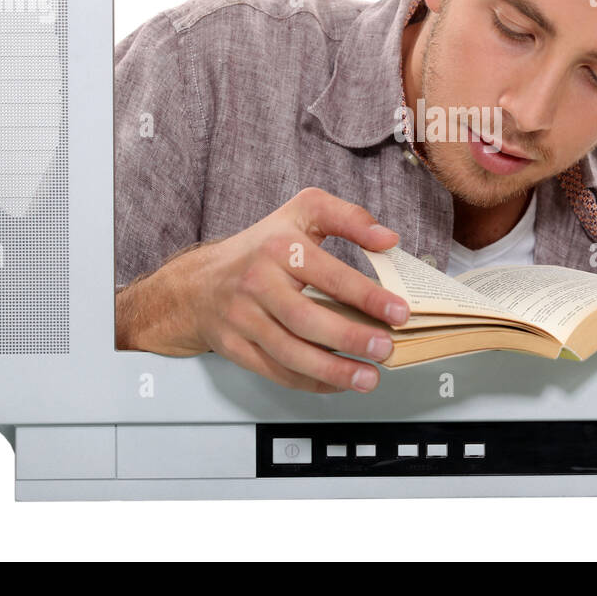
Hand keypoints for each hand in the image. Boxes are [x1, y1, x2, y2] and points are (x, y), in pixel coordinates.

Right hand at [115, 187, 410, 393]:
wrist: (198, 283)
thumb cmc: (261, 248)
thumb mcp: (303, 213)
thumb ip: (349, 218)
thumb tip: (388, 239)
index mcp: (279, 246)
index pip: (328, 273)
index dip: (366, 295)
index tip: (398, 312)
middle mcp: (257, 282)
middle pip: (306, 318)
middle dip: (351, 337)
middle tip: (386, 348)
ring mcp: (243, 318)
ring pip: (289, 352)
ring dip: (333, 370)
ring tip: (368, 376)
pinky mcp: (235, 347)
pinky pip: (276, 371)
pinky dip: (310, 382)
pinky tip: (337, 382)